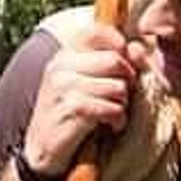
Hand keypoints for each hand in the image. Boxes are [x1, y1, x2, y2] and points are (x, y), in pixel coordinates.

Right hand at [23, 21, 147, 176]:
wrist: (42, 149)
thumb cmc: (70, 115)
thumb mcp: (84, 84)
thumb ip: (110, 63)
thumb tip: (138, 49)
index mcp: (64, 55)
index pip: (96, 32)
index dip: (119, 44)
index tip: (124, 66)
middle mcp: (61, 66)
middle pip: (114, 60)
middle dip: (127, 81)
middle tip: (122, 97)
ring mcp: (64, 87)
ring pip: (117, 87)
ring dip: (122, 105)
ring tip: (112, 114)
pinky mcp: (72, 109)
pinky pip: (112, 108)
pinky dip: (117, 120)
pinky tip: (110, 127)